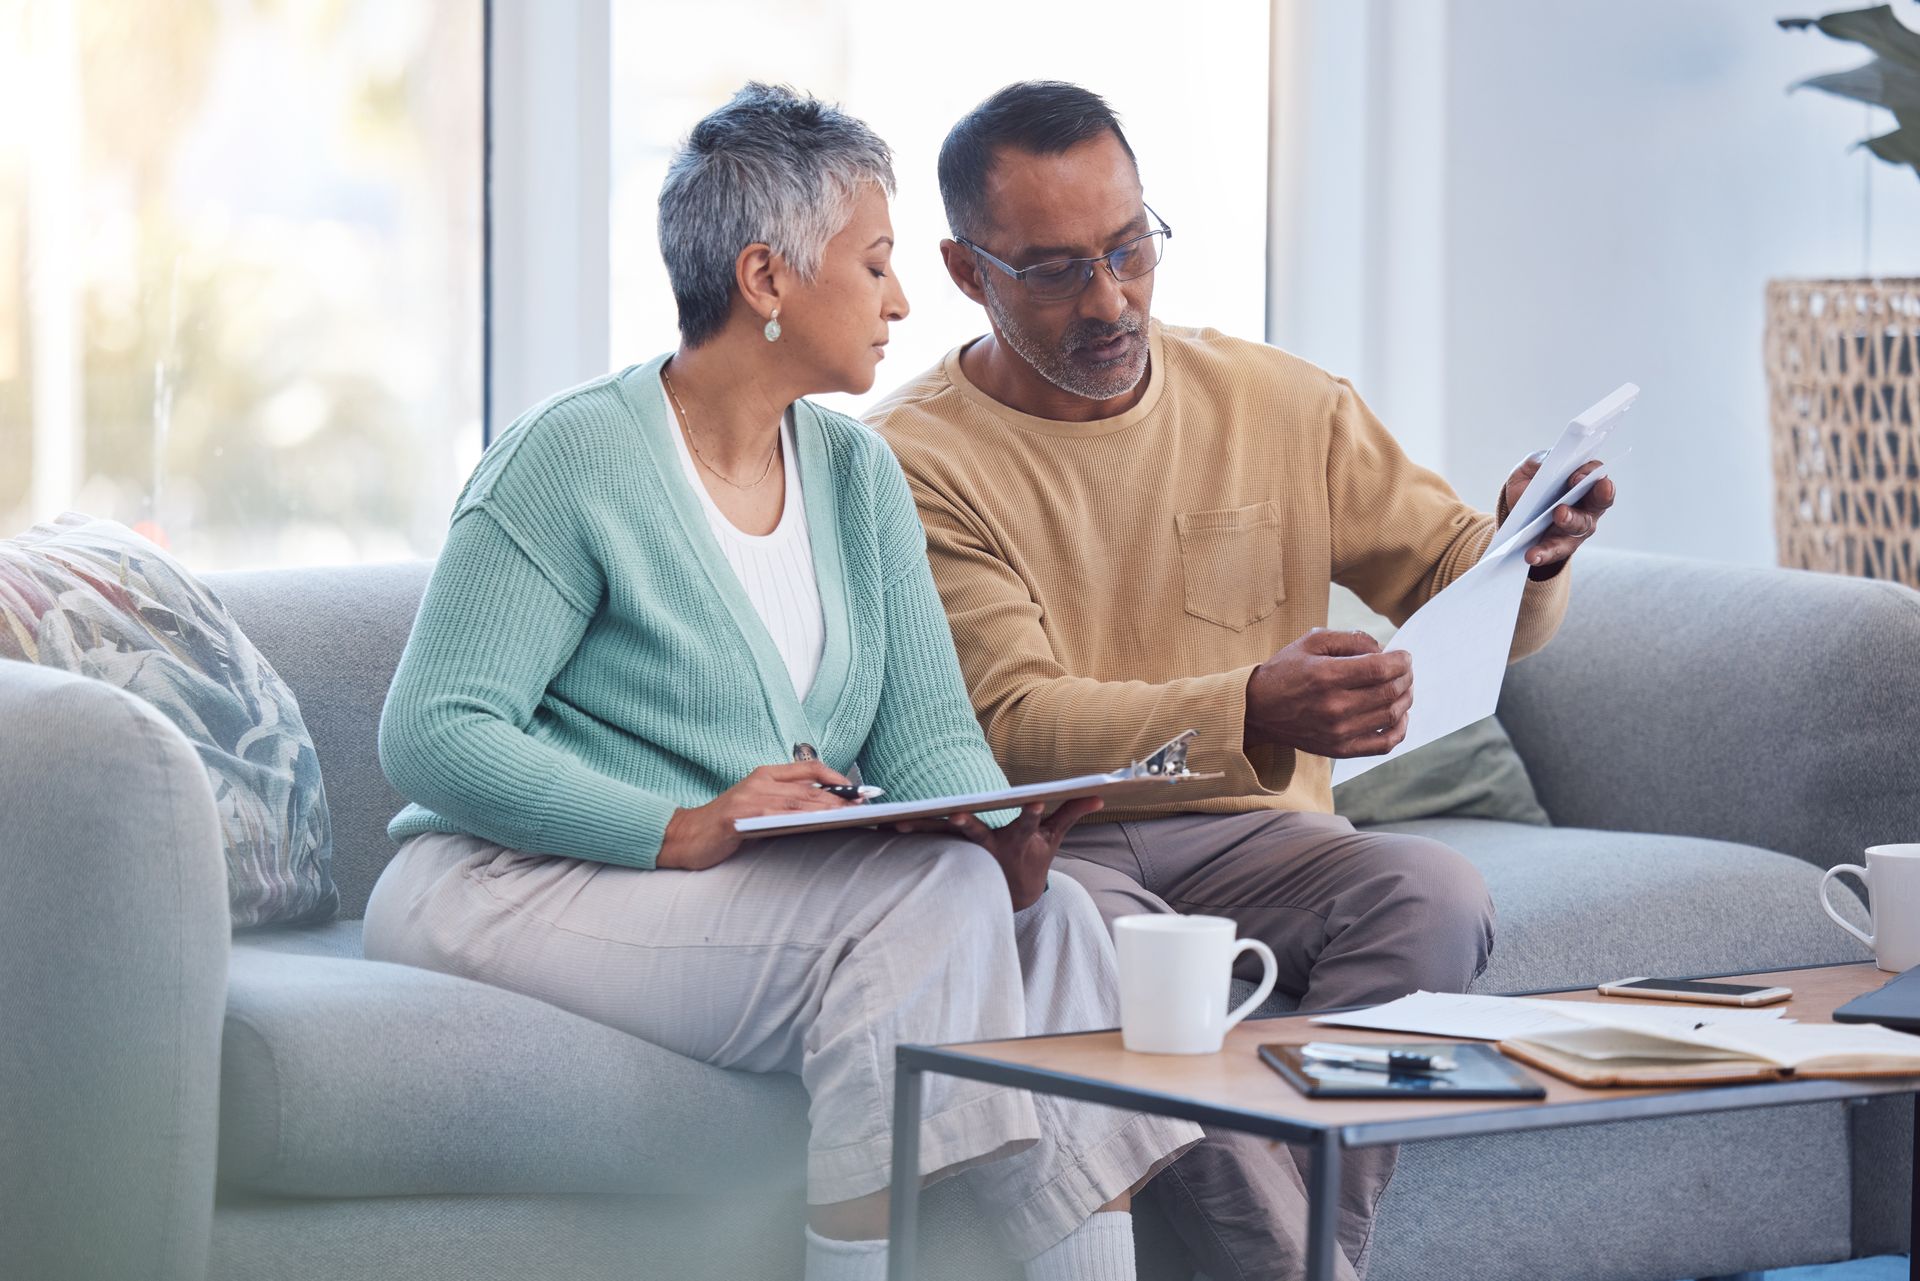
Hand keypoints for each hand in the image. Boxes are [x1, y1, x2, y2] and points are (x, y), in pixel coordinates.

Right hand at [657, 762, 851, 870]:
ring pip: (796, 801)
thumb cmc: (725, 824)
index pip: (809, 768)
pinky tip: (817, 824)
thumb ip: (785, 801)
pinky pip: (775, 816)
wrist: (685, 836)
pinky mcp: (739, 816)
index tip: (859, 790)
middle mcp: (758, 781)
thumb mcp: (756, 804)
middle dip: (840, 797)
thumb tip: (825, 808)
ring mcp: (748, 798)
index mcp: (764, 775)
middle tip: (865, 805)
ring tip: (850, 816)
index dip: (837, 778)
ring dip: (826, 808)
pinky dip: (799, 819)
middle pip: (808, 786)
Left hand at [893, 798, 1103, 910]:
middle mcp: (990, 846)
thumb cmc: (1032, 859)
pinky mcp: (949, 852)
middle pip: (976, 832)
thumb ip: (1071, 812)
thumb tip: (1098, 794)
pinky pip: (926, 840)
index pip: (1028, 822)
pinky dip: (908, 834)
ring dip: (921, 830)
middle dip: (965, 822)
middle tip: (954, 813)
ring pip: (942, 836)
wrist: (1011, 896)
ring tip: (898, 823)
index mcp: (1019, 839)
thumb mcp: (1053, 838)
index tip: (1034, 800)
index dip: (1031, 812)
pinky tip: (883, 827)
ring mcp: (967, 851)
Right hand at [1245, 629, 1412, 758]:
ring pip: (1391, 716)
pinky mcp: (1340, 749)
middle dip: (1406, 677)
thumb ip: (1350, 639)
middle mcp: (1334, 707)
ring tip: (1403, 687)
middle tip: (1405, 670)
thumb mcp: (1311, 642)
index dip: (1401, 661)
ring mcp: (1338, 732)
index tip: (1404, 656)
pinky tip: (1400, 715)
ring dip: (1405, 698)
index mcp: (1326, 676)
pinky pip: (1383, 745)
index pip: (1380, 669)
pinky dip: (1400, 730)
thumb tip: (1383, 650)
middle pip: (1389, 692)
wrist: (1258, 710)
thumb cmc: (1285, 672)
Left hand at [1502, 456, 1614, 579]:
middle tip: (1560, 511)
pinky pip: (1555, 551)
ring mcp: (1578, 527)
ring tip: (1548, 529)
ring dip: (1563, 529)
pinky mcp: (1562, 545)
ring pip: (1577, 530)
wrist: (1517, 506)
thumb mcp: (1532, 466)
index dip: (1589, 476)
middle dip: (1579, 508)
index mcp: (1586, 480)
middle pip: (1595, 506)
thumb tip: (1547, 464)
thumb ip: (1541, 462)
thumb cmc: (1534, 480)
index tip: (1575, 479)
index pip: (1597, 475)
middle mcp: (1589, 505)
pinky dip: (1544, 554)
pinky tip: (1532, 555)